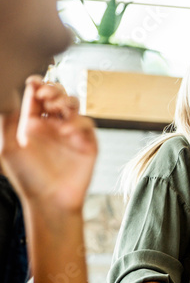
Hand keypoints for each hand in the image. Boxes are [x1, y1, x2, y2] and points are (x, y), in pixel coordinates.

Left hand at [0, 76, 96, 213]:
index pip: (37, 98)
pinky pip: (87, 124)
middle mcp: (54, 126)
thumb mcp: (8, 148)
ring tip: (55, 107)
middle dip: (53, 90)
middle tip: (45, 95)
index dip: (37, 86)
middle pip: (58, 96)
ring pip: (74, 105)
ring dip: (65, 100)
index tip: (33, 82)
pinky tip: (65, 130)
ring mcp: (72, 134)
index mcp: (34, 124)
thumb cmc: (29, 178)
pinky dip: (77, 122)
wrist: (50, 200)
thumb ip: (8, 123)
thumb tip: (14, 100)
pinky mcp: (88, 143)